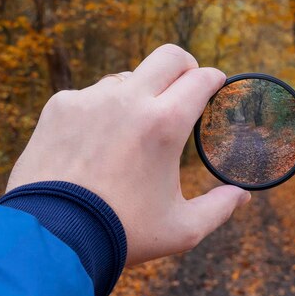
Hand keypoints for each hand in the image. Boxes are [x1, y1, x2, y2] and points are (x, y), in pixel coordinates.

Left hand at [6, 44, 250, 265]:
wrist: (52, 239)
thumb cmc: (122, 234)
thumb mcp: (181, 229)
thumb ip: (218, 208)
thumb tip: (241, 196)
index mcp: (165, 124)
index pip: (201, 79)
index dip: (215, 79)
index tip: (216, 85)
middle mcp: (129, 100)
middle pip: (169, 56)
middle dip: (185, 66)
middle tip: (186, 86)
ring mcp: (90, 99)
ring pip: (127, 78)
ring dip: (139, 94)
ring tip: (133, 129)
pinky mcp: (59, 107)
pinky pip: (90, 96)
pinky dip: (101, 111)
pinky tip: (95, 143)